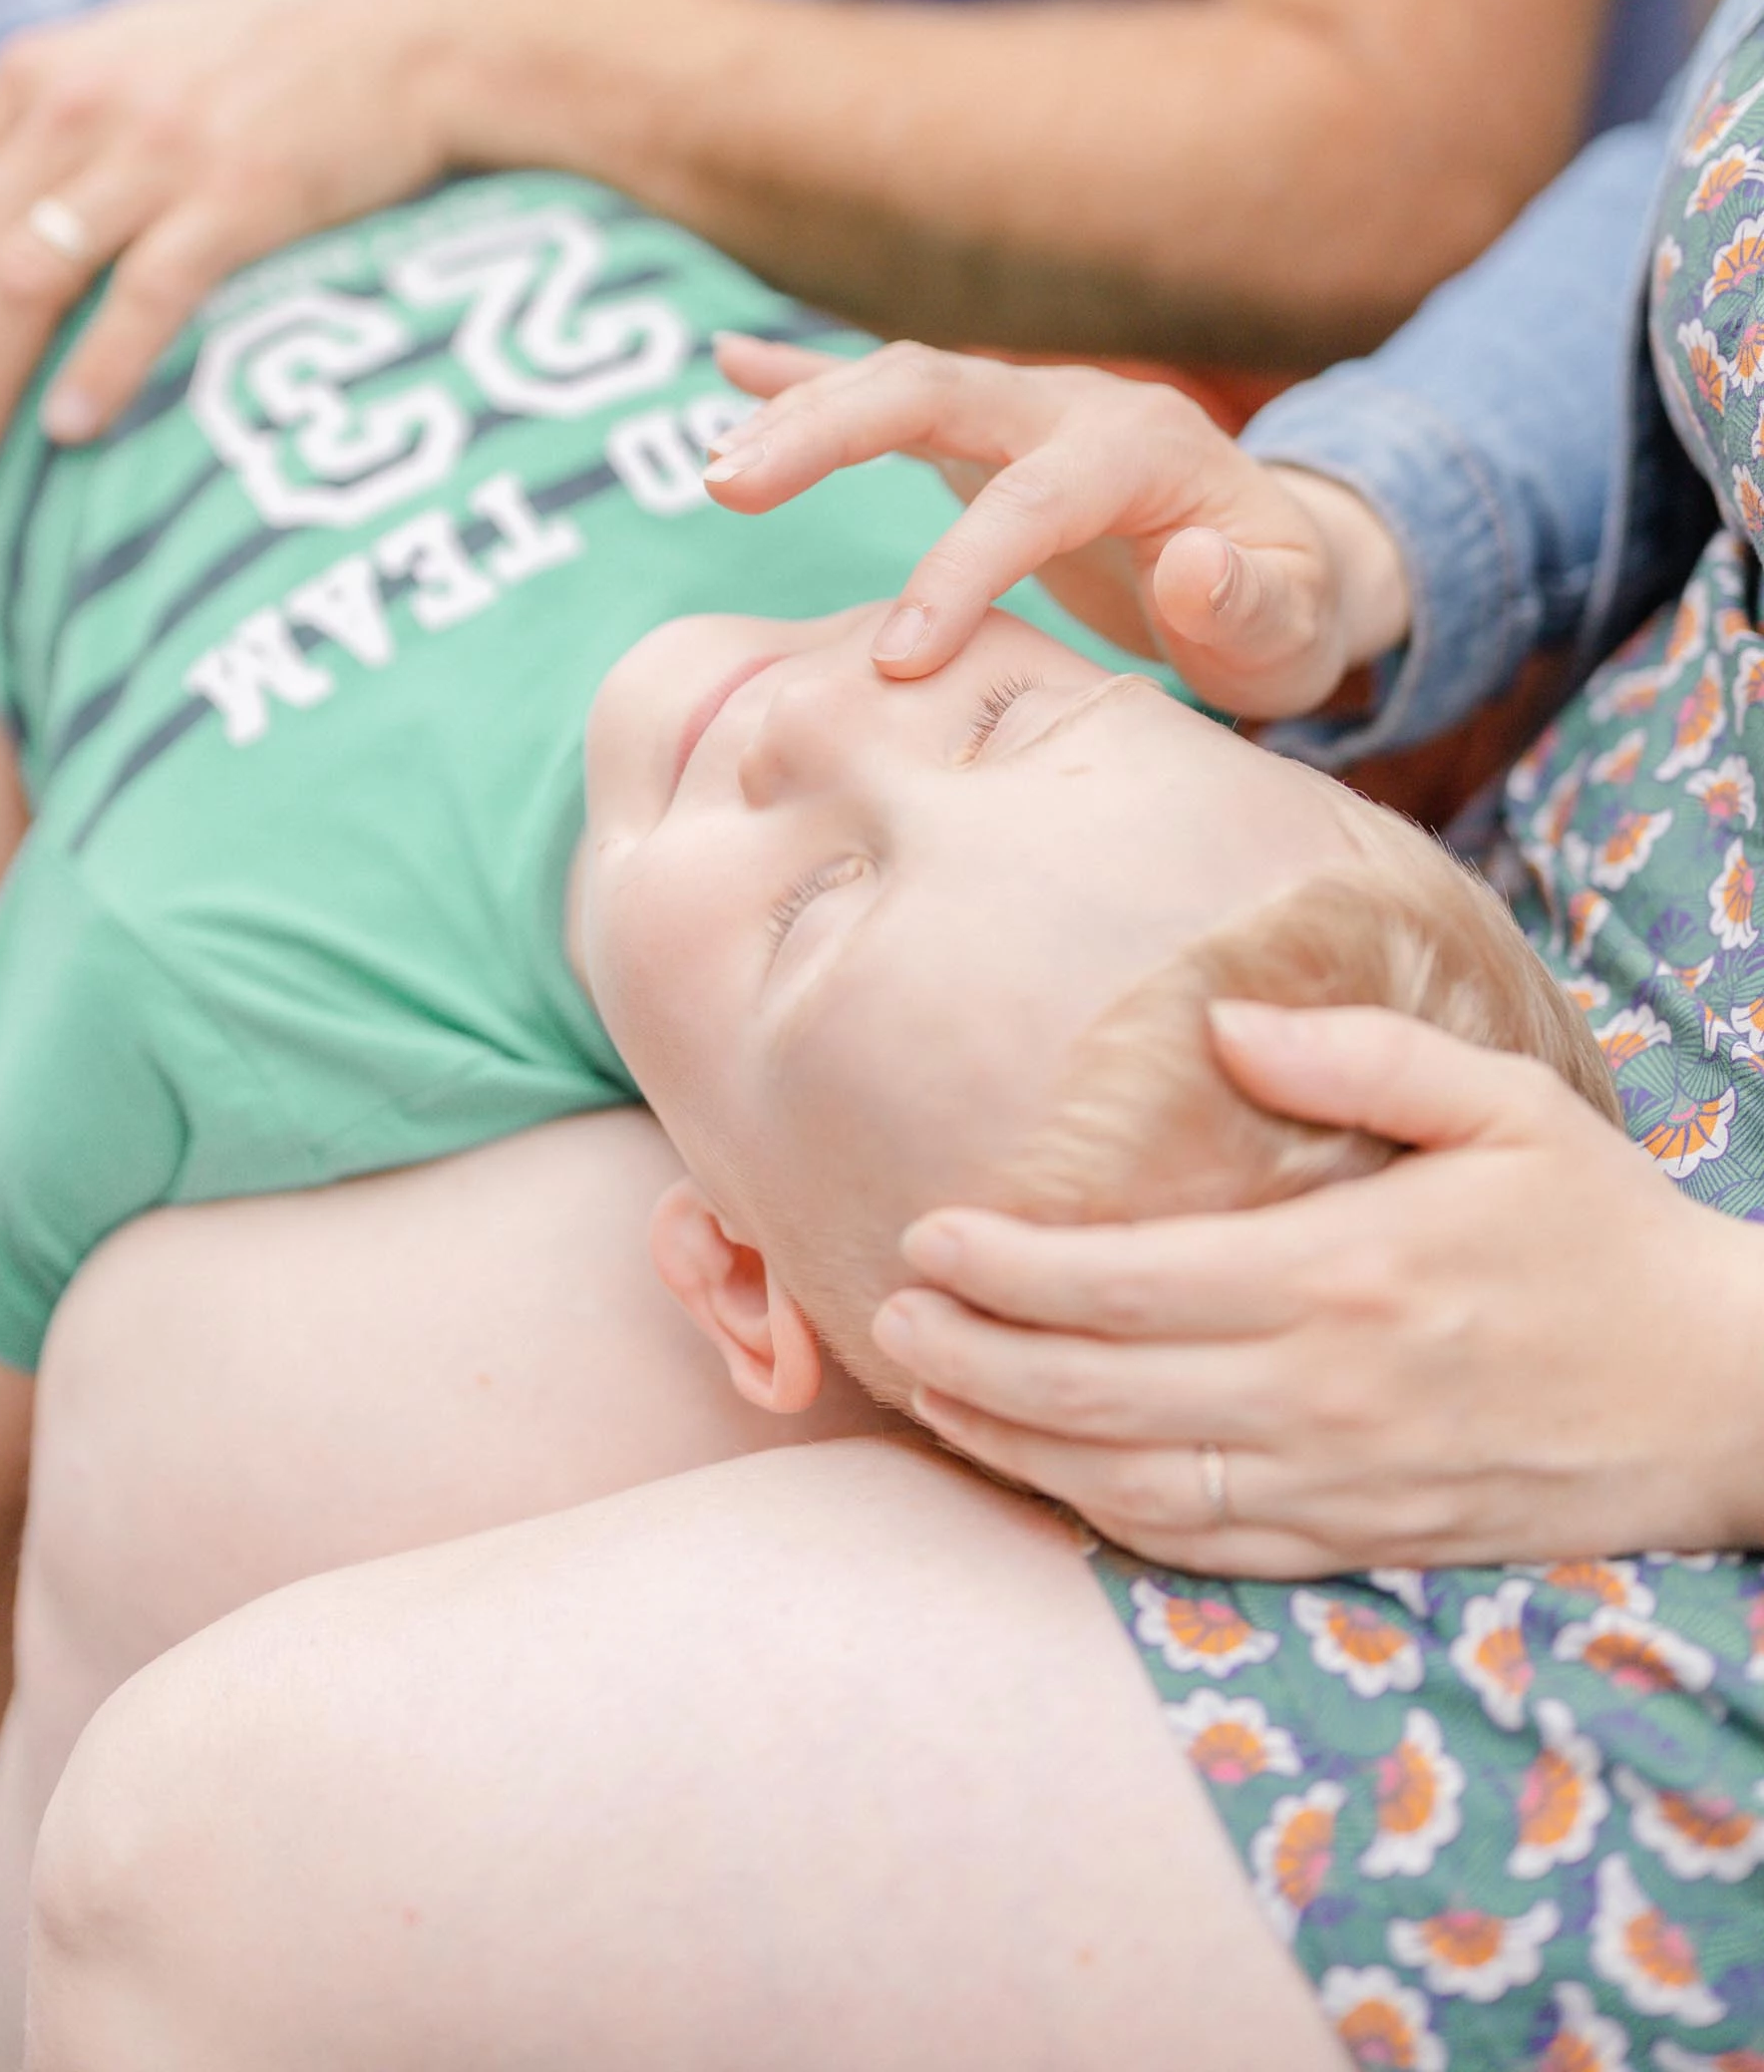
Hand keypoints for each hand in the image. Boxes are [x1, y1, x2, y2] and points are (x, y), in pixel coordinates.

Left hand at [0, 0, 580, 478]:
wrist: (394, 32)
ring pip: (22, 280)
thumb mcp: (120, 63)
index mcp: (32, 79)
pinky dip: (100, 367)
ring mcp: (158, 151)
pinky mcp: (241, 195)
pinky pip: (146, 293)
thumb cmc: (254, 69)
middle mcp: (76, 108)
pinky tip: (71, 427)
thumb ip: (35, 131)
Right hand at [707, 336, 1407, 719]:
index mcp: (1146, 451)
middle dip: (830, 430)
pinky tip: (726, 361)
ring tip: (716, 470)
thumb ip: (1249, 603)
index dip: (962, 572)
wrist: (1284, 560)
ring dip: (802, 413)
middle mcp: (1074, 406)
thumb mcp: (1294, 630)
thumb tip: (1188, 561)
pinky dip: (807, 375)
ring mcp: (1025, 407)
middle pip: (936, 389)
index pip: (1034, 498)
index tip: (897, 662)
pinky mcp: (988, 431)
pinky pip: (889, 387)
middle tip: (729, 490)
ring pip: (900, 381)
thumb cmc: (1283, 611)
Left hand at [871, 1007, 1763, 1574]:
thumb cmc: (1602, 1232)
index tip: (929, 1231)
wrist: (1722, 1394)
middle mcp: (1325, 1393)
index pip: (1128, 1281)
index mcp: (1345, 1274)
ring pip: (1129, 1483)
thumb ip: (1360, 1053)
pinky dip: (1105, 1516)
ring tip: (928, 1387)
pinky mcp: (1362, 1543)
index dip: (1010, 1265)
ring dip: (1011, 1443)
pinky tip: (1047, 1475)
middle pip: (1099, 1393)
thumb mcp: (1506, 1103)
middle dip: (973, 1354)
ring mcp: (1339, 1485)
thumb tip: (1223, 1023)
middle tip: (889, 1312)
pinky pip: (1203, 1547)